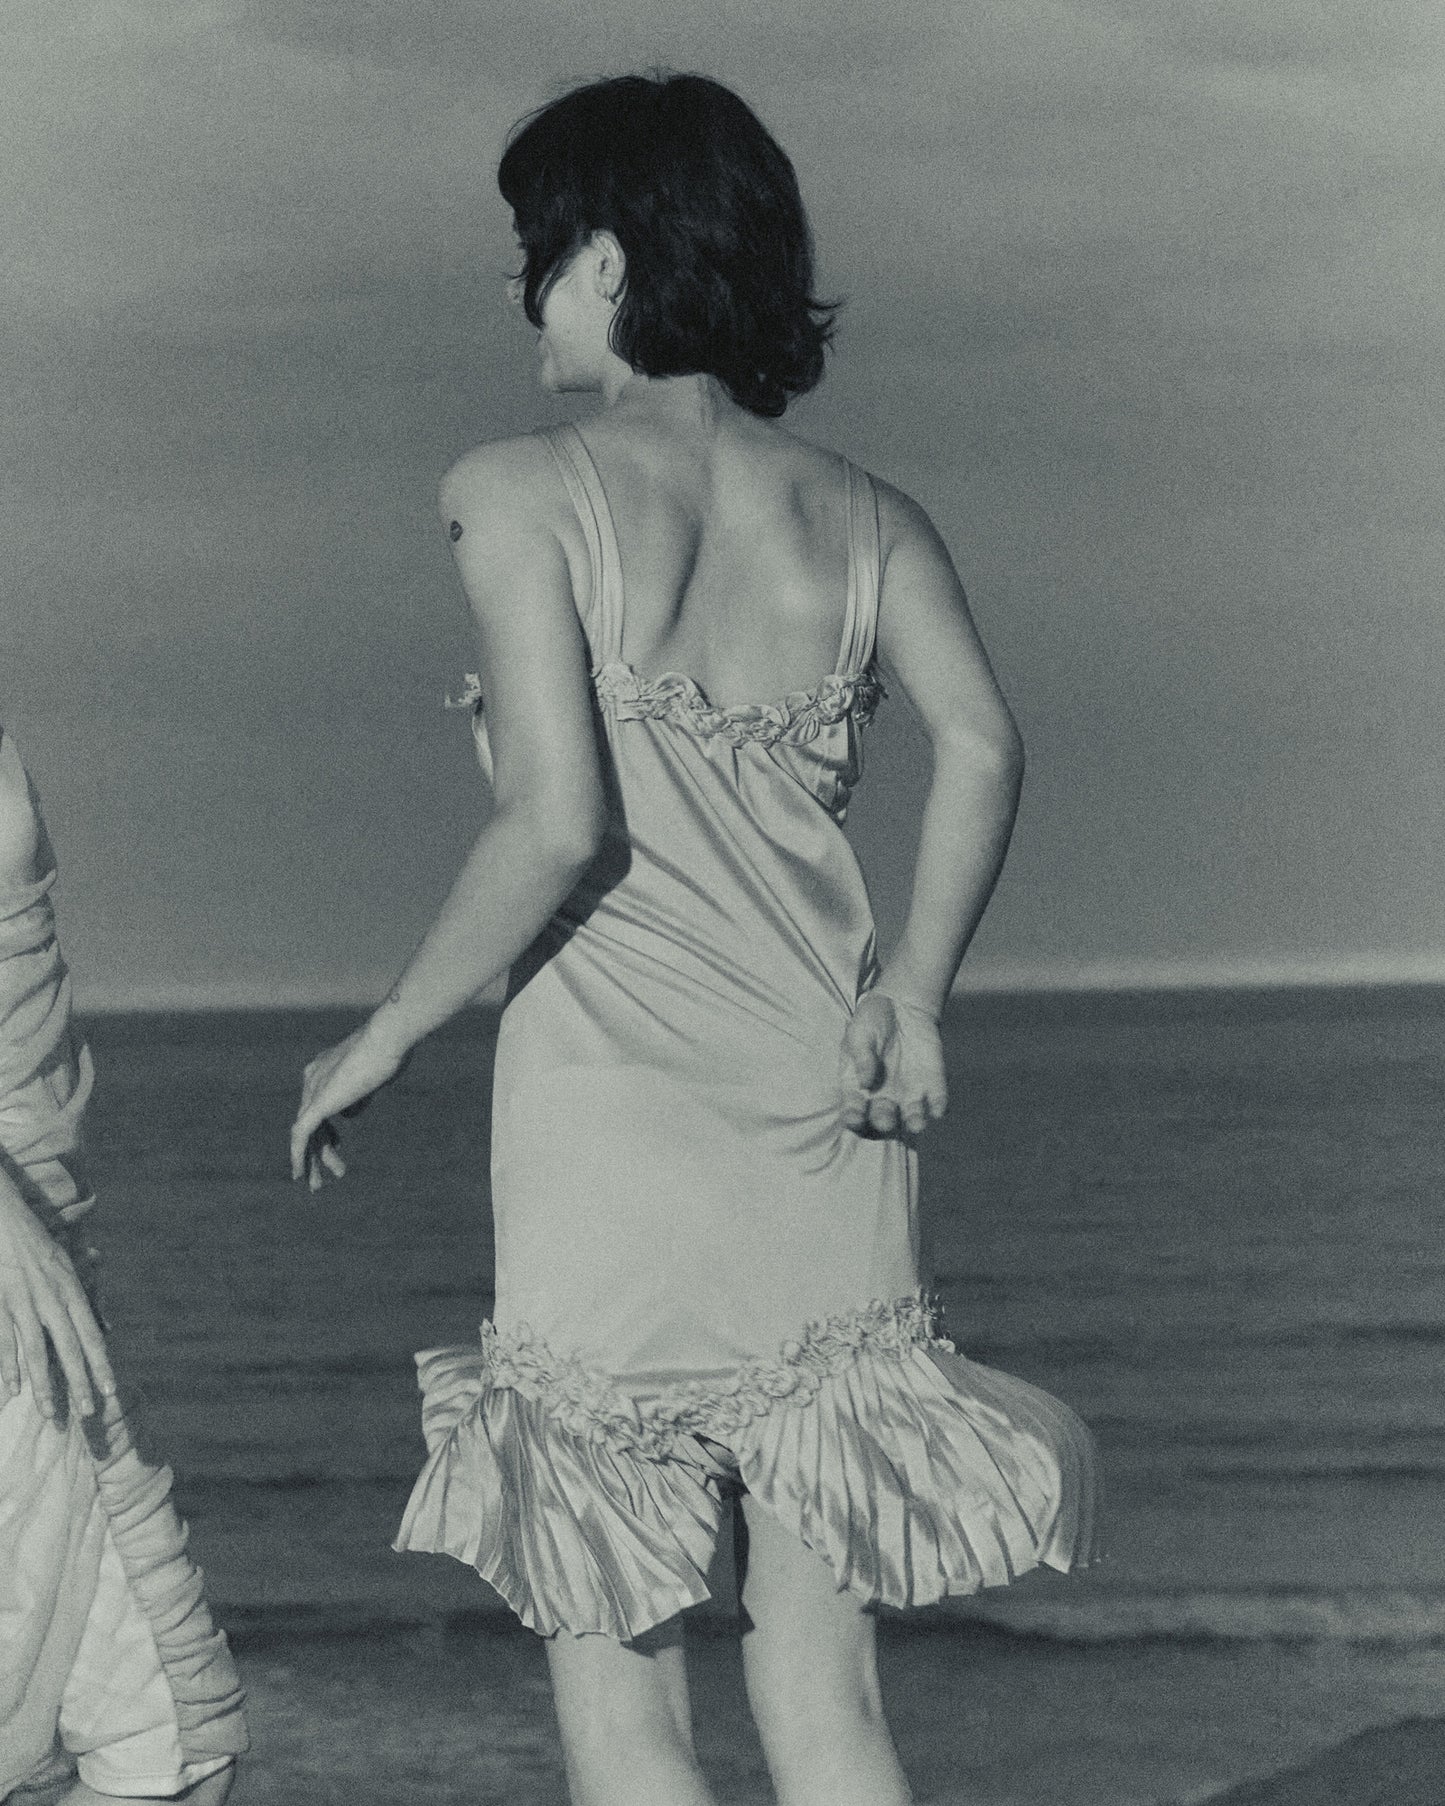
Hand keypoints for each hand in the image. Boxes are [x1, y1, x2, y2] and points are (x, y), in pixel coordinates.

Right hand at [0, 1172, 114, 1418]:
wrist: (4, 1218)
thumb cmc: (38, 1245)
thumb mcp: (69, 1267)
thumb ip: (85, 1299)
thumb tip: (107, 1328)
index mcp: (72, 1290)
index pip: (92, 1334)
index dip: (102, 1364)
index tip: (111, 1391)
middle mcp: (52, 1298)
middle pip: (69, 1347)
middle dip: (79, 1381)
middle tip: (88, 1412)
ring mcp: (24, 1301)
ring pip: (36, 1350)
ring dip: (44, 1384)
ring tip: (51, 1413)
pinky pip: (5, 1340)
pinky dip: (9, 1366)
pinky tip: (14, 1390)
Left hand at [289, 1021, 407, 1190]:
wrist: (387, 1039)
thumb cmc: (390, 1051)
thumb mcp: (374, 1078)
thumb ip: (360, 1095)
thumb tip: (350, 1113)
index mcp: (324, 1069)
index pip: (320, 1104)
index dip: (327, 1128)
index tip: (338, 1145)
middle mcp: (313, 1078)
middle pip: (310, 1121)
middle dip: (318, 1149)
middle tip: (326, 1174)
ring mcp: (313, 1090)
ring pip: (306, 1133)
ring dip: (315, 1160)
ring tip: (321, 1184)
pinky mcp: (317, 1103)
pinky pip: (301, 1135)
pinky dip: (298, 1155)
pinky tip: (299, 1174)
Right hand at [839, 989, 948, 1138]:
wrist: (901, 1005)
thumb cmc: (872, 1021)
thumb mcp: (859, 1033)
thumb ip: (861, 1055)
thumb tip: (865, 1082)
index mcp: (859, 1087)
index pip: (854, 1109)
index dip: (853, 1117)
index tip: (855, 1118)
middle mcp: (883, 1095)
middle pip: (883, 1117)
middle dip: (883, 1122)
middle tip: (884, 1121)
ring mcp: (909, 1090)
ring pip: (912, 1115)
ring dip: (914, 1122)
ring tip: (916, 1125)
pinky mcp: (932, 1081)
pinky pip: (936, 1098)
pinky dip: (938, 1105)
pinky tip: (938, 1110)